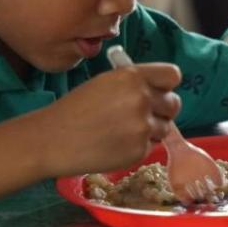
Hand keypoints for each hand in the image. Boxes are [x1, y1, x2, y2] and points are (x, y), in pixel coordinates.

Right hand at [37, 63, 181, 177]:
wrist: (53, 139)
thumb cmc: (75, 108)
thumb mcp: (105, 82)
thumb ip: (134, 82)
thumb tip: (158, 88)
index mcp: (132, 76)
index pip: (172, 75)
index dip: (166, 84)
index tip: (159, 90)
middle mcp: (141, 99)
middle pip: (174, 103)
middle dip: (162, 109)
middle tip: (142, 114)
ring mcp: (142, 127)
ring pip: (165, 127)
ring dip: (151, 130)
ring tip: (123, 131)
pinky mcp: (138, 151)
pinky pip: (151, 146)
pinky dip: (138, 146)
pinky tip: (117, 144)